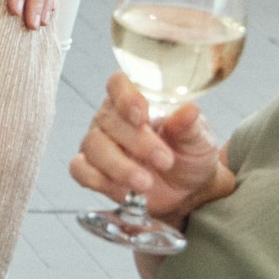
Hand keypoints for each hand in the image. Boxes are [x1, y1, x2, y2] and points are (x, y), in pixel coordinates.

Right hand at [71, 71, 229, 220]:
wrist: (188, 192)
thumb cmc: (190, 157)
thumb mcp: (199, 140)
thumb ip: (190, 126)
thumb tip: (189, 110)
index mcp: (136, 102)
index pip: (119, 85)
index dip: (125, 96)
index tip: (141, 115)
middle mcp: (113, 119)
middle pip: (109, 120)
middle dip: (136, 142)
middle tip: (164, 160)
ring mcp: (99, 144)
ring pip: (93, 146)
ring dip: (119, 166)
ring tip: (145, 184)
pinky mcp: (93, 171)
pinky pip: (80, 170)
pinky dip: (98, 180)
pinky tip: (122, 190)